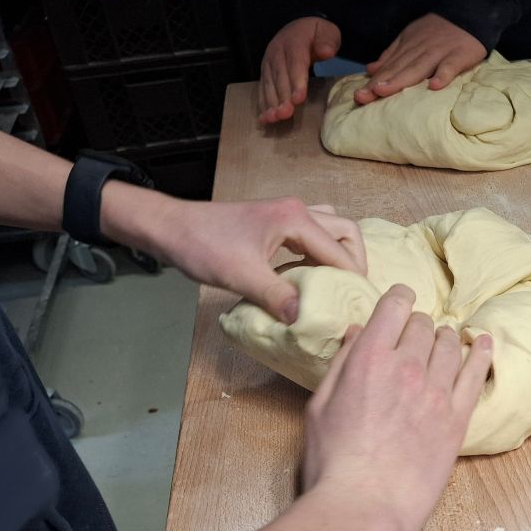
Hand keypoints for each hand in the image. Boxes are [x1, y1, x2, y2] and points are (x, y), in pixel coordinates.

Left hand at [104, 187, 366, 322]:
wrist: (172, 228)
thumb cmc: (204, 246)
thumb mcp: (241, 275)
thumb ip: (276, 296)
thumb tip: (303, 320)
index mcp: (295, 219)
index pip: (340, 250)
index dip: (353, 278)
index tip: (359, 304)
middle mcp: (297, 211)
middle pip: (345, 232)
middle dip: (354, 261)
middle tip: (352, 292)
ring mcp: (286, 214)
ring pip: (330, 229)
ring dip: (338, 254)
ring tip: (335, 284)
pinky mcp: (274, 222)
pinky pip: (311, 234)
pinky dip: (319, 252)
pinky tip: (310, 276)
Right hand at [260, 17, 341, 124]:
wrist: (297, 28)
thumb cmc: (315, 34)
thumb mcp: (327, 31)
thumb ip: (327, 41)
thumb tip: (326, 52)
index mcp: (293, 42)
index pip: (295, 63)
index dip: (296, 82)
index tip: (298, 99)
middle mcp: (276, 52)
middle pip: (279, 77)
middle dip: (282, 97)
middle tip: (285, 114)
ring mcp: (268, 63)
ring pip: (268, 84)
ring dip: (270, 103)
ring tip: (273, 119)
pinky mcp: (264, 73)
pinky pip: (262, 88)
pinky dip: (263, 104)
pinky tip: (265, 117)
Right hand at [302, 285, 492, 530]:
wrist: (365, 506)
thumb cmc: (332, 462)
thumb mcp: (320, 405)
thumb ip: (343, 364)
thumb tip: (359, 332)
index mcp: (370, 357)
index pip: (394, 306)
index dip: (399, 299)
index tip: (399, 303)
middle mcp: (408, 366)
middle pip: (424, 325)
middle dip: (417, 326)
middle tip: (412, 338)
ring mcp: (437, 392)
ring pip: (450, 345)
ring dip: (444, 338)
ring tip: (440, 343)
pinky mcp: (458, 418)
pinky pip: (476, 374)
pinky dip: (481, 353)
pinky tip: (483, 344)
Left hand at [354, 14, 486, 104]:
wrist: (470, 13)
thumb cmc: (439, 32)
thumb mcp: (412, 37)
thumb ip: (392, 55)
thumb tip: (371, 70)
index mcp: (408, 45)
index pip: (389, 66)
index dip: (373, 81)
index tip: (358, 95)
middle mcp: (420, 48)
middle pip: (398, 68)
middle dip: (380, 83)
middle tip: (362, 96)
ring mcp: (440, 52)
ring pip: (418, 67)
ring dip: (401, 79)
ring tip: (384, 91)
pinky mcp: (459, 55)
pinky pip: (450, 66)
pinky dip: (443, 75)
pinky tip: (435, 87)